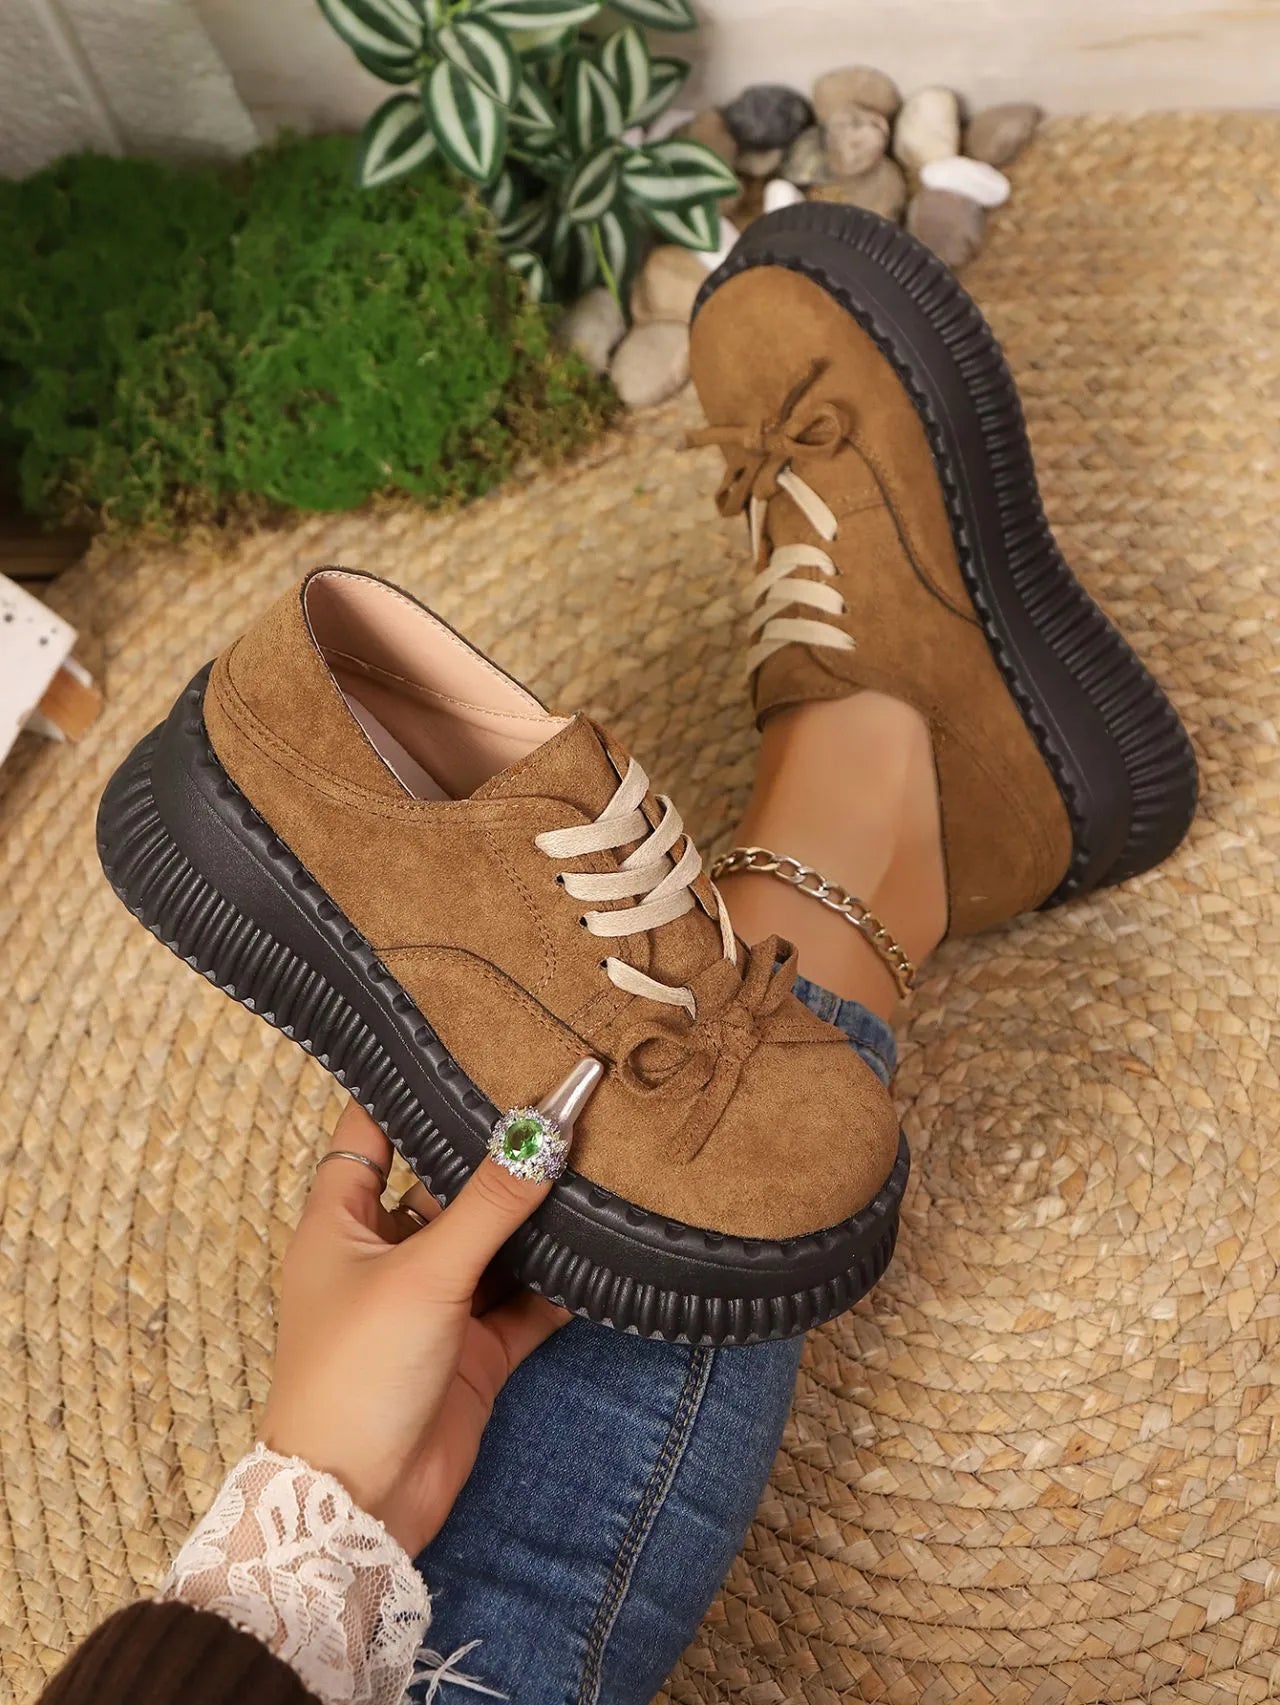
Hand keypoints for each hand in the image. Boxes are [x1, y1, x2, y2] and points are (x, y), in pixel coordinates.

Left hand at [259, 1089, 583, 1556]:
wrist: (360, 1507)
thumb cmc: (356, 1374)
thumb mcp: (423, 1272)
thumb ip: (489, 1202)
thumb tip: (545, 1130)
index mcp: (339, 1223)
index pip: (369, 1132)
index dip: (409, 1088)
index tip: (468, 1043)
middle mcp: (385, 1254)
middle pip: (443, 1182)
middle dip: (495, 1150)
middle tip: (560, 1095)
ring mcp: (433, 1303)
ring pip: (492, 1240)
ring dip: (535, 1215)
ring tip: (597, 1157)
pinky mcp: (474, 1350)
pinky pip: (524, 1300)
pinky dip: (560, 1279)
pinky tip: (606, 1247)